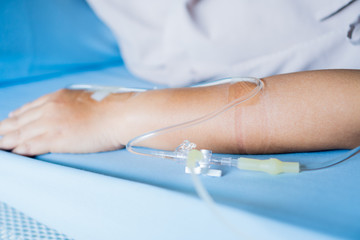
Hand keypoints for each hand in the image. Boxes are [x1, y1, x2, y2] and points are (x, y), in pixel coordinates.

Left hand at [0, 89, 129, 155]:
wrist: (119, 114)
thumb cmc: (109, 108)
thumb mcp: (84, 98)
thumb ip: (70, 103)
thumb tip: (67, 112)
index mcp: (56, 97)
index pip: (28, 109)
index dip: (15, 118)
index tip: (8, 122)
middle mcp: (49, 108)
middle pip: (19, 121)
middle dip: (4, 129)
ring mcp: (51, 123)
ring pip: (20, 133)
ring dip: (6, 141)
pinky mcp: (56, 139)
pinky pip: (30, 145)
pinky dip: (19, 150)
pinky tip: (12, 153)